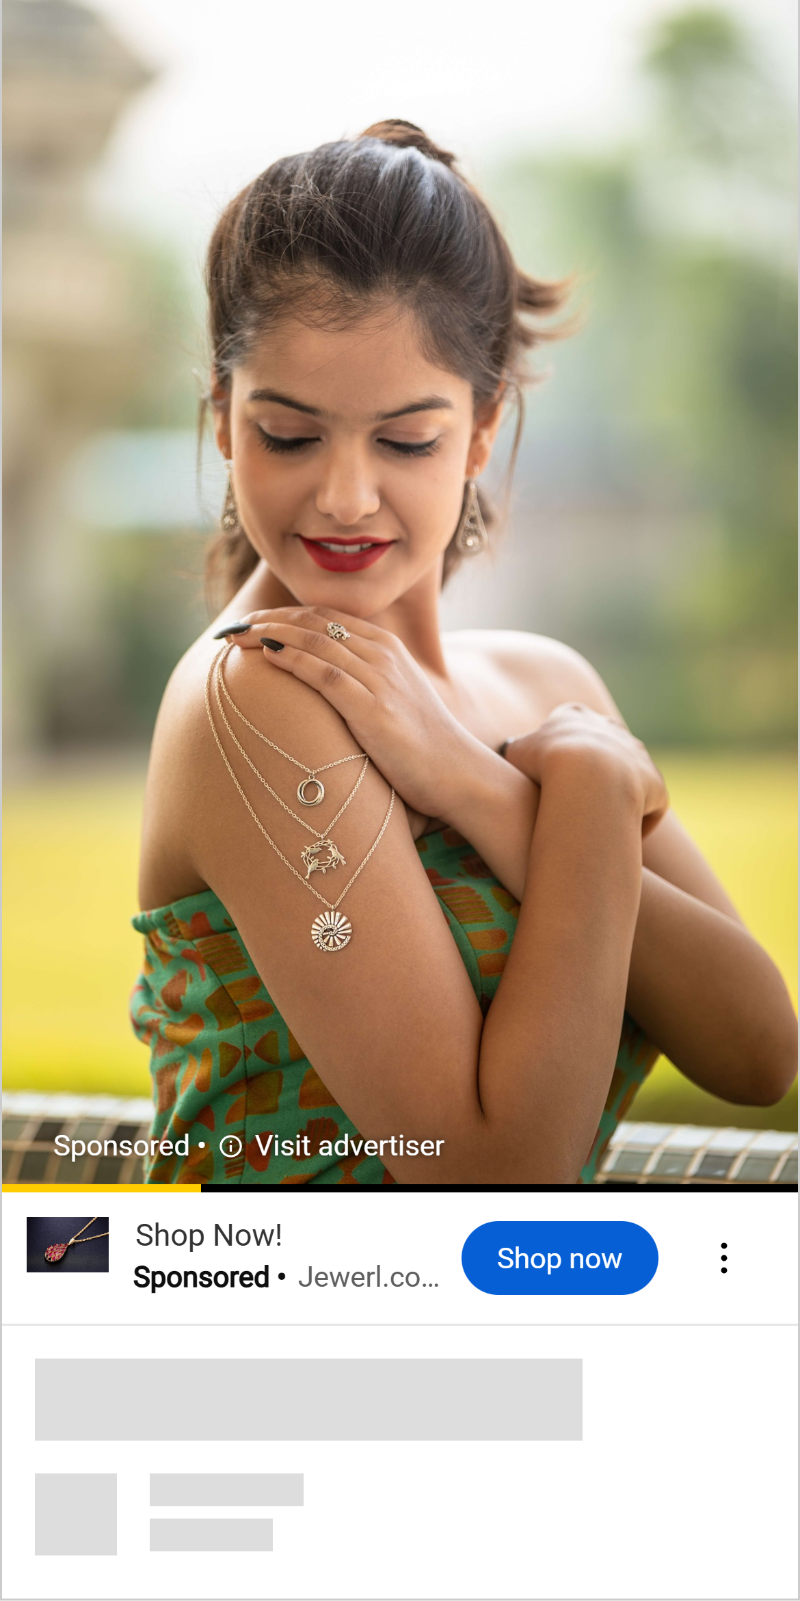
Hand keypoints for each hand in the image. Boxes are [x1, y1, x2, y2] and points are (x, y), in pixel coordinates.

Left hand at [211, 607, 478, 819]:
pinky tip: (267, 656)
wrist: (456, 772)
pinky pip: (325, 674)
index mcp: (386, 646)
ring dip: (270, 635)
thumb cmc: (420, 742)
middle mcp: (382, 653)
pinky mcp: (373, 708)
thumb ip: (363, 678)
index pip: (325, 617)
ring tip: (236, 639)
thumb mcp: (393, 697)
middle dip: (268, 621)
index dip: (283, 615)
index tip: (249, 622)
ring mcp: (379, 678)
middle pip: (314, 623)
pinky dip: (293, 661)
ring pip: (315, 641)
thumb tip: (322, 678)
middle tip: (231, 629)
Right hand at [501, 703, 668, 837]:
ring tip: (598, 822)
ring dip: (617, 798)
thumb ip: (516, 751)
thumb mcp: (516, 752)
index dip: (559, 749)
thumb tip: (511, 755)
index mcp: (576, 716)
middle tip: (576, 797)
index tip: (551, 771)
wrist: (588, 775)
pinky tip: (615, 836)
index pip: (569, 725)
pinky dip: (634, 823)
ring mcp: (637, 755)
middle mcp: (612, 730)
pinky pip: (647, 807)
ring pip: (628, 777)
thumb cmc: (544, 762)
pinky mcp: (655, 784)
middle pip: (604, 747)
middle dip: (594, 769)